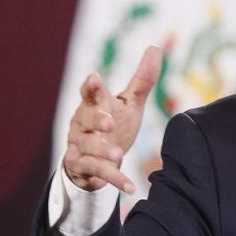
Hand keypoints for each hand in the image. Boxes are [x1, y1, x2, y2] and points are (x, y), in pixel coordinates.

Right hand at [62, 45, 162, 193]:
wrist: (96, 159)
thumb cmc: (113, 124)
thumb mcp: (129, 104)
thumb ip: (142, 79)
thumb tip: (155, 47)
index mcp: (93, 106)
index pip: (90, 94)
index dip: (91, 87)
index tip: (94, 78)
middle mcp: (82, 125)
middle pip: (85, 119)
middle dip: (96, 120)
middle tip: (109, 122)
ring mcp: (80, 147)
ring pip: (88, 147)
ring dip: (103, 151)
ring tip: (118, 155)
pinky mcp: (84, 168)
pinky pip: (99, 173)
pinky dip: (115, 180)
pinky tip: (131, 187)